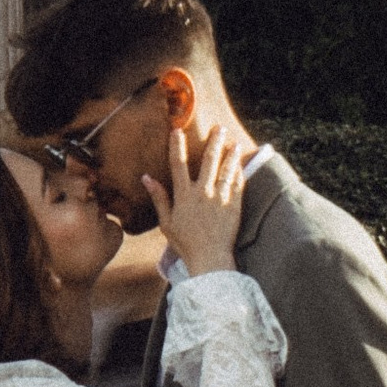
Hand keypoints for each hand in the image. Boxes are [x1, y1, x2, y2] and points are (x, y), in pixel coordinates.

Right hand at [143, 122, 249, 278]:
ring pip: (226, 169)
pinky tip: (240, 164)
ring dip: (231, 154)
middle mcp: (203, 193)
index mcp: (184, 196)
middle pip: (208, 160)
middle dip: (214, 142)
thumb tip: (146, 178)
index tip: (177, 130)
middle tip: (219, 128)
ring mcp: (220, 198)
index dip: (177, 146)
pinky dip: (239, 172)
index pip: (178, 164)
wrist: (209, 258)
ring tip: (235, 143)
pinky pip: (238, 184)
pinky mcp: (234, 206)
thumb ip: (159, 198)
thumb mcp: (166, 222)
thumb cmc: (185, 243)